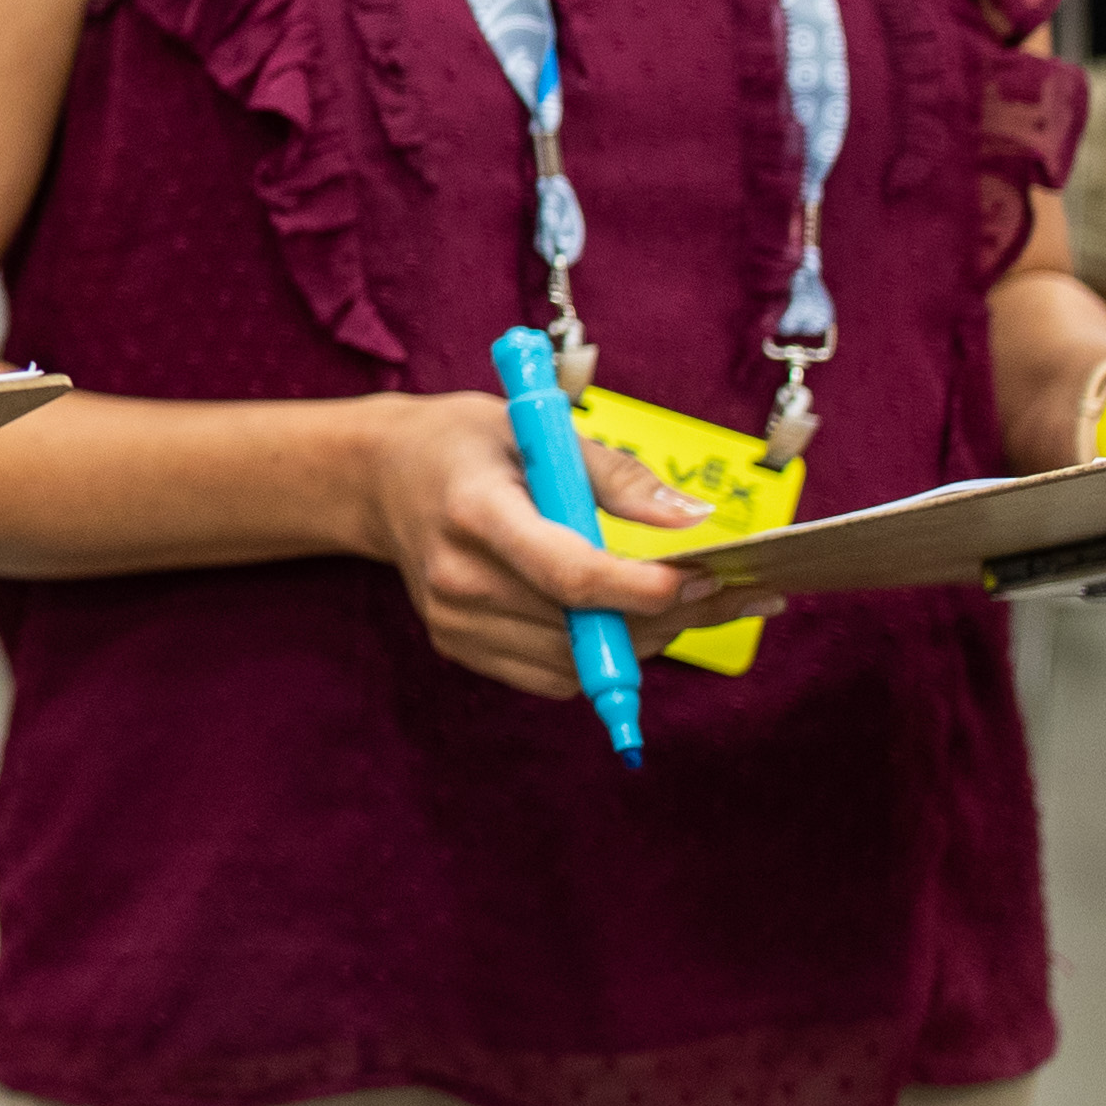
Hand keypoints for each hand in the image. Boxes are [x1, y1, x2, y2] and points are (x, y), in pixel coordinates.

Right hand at [355, 391, 754, 702]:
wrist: (380, 477)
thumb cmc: (465, 445)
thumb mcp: (538, 429)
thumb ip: (618, 476)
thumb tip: (693, 519)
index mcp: (475, 511)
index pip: (568, 573)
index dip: (643, 589)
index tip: (703, 580)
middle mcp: (458, 577)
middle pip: (581, 628)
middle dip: (666, 618)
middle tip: (724, 593)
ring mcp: (454, 621)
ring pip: (576, 664)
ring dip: (641, 642)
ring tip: (682, 606)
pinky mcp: (458, 646)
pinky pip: (551, 676)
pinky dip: (598, 657)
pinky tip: (624, 621)